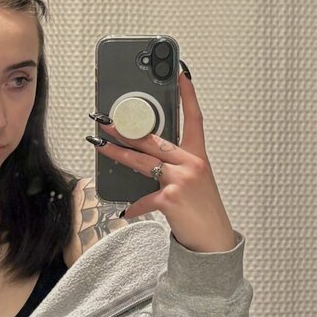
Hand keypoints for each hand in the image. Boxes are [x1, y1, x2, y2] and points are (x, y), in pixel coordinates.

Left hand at [91, 71, 237, 252]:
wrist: (214, 241)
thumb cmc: (202, 209)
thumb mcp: (193, 180)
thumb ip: (172, 165)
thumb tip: (143, 157)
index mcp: (197, 156)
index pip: (194, 119)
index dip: (188, 95)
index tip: (181, 74)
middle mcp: (191, 164)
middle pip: (154, 140)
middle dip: (127, 130)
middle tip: (106, 122)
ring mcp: (181, 181)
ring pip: (142, 162)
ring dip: (118, 155)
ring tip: (101, 148)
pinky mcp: (171, 200)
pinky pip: (144, 198)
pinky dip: (133, 205)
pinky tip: (125, 210)